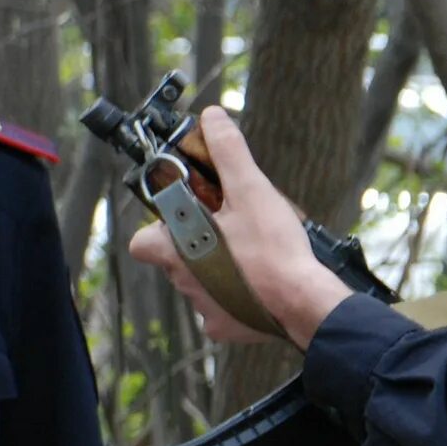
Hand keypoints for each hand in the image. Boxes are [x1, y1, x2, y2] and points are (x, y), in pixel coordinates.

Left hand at [123, 107, 351, 345]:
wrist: (304, 300)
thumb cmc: (272, 249)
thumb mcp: (251, 190)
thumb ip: (228, 152)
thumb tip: (212, 118)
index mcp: (176, 249)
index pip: (142, 241)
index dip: (158, 229)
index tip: (186, 220)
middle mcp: (182, 282)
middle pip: (177, 259)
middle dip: (198, 245)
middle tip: (232, 232)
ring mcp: (203, 308)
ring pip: (202, 284)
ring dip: (219, 271)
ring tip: (253, 258)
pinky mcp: (226, 327)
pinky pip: (223, 311)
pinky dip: (237, 299)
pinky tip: (260, 288)